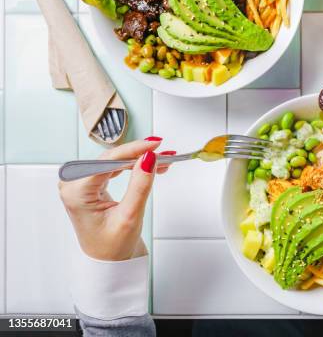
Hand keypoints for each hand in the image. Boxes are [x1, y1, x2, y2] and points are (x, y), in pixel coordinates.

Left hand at [59, 138, 172, 261]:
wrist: (108, 262)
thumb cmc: (112, 247)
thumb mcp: (130, 216)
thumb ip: (140, 185)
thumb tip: (149, 159)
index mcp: (76, 193)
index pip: (107, 162)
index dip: (133, 150)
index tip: (154, 146)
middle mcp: (74, 185)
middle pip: (111, 158)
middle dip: (140, 154)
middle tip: (164, 153)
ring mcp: (81, 183)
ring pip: (115, 160)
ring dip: (139, 158)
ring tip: (162, 159)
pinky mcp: (90, 183)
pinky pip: (114, 167)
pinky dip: (133, 164)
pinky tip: (149, 164)